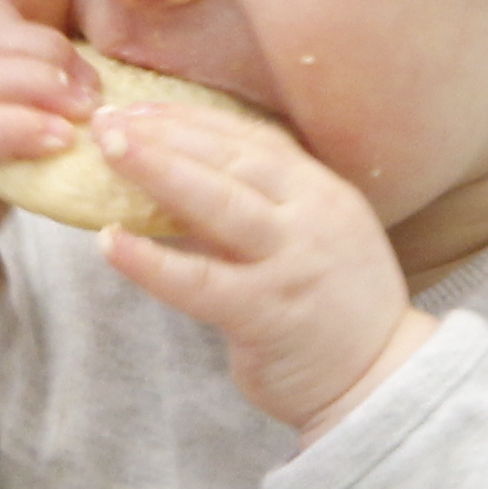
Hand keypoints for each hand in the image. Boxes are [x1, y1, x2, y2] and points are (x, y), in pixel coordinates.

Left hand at [83, 95, 436, 435]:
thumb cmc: (333, 310)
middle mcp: (313, 216)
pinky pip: (201, 282)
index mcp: (322, 192)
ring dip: (159, 171)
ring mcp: (292, 263)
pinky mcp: (269, 314)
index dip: (192, 119)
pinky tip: (109, 242)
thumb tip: (177, 178)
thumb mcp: (310, 239)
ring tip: (108, 151)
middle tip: (107, 118)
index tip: (140, 106)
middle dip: (167, 132)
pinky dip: (152, 261)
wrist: (379, 381)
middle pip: (233, 159)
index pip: (252, 139)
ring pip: (220, 204)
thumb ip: (260, 208)